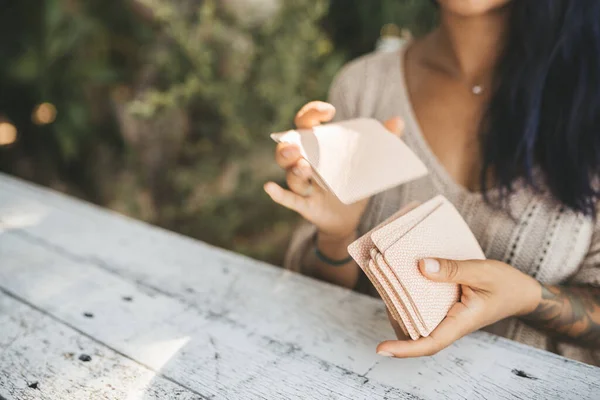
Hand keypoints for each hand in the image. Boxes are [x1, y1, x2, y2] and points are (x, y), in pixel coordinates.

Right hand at [264, 101, 403, 238]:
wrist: (349, 218)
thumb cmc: (353, 183)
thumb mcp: (369, 163)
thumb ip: (383, 142)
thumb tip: (397, 121)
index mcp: (318, 148)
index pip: (307, 124)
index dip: (312, 113)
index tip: (329, 111)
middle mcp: (306, 163)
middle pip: (288, 150)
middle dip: (288, 146)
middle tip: (296, 145)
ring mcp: (304, 185)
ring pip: (291, 175)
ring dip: (294, 170)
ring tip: (304, 166)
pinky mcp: (305, 205)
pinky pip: (288, 199)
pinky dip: (277, 194)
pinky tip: (268, 187)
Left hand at [376, 258, 541, 357]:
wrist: (522, 292)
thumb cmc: (505, 284)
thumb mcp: (481, 272)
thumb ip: (453, 270)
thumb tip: (421, 266)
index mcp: (460, 322)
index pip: (429, 344)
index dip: (404, 349)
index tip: (381, 349)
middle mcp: (450, 323)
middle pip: (417, 334)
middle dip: (394, 322)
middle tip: (381, 291)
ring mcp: (448, 317)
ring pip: (419, 321)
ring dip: (401, 308)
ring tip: (386, 283)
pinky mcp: (447, 308)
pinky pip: (425, 308)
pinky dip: (412, 297)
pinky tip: (403, 279)